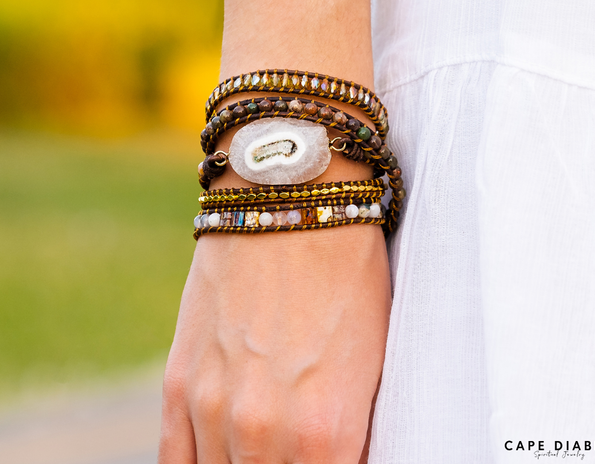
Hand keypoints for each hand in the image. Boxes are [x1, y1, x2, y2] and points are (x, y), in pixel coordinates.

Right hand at [159, 224, 390, 462]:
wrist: (287, 202)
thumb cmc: (346, 269)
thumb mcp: (374, 355)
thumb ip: (351, 428)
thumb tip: (341, 457)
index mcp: (328, 432)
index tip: (328, 457)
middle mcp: (264, 433)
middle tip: (299, 450)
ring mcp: (212, 407)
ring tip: (262, 449)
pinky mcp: (178, 381)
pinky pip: (174, 462)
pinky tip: (218, 459)